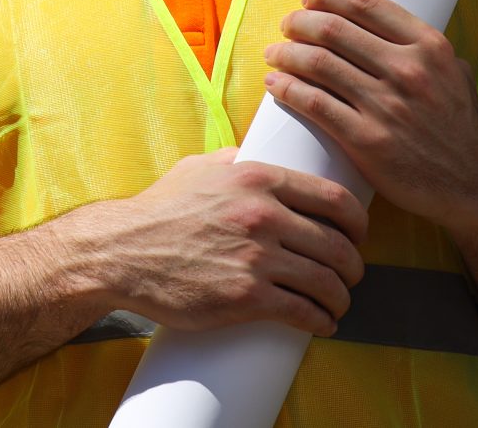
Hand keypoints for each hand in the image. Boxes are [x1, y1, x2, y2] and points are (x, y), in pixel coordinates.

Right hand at [77, 147, 367, 336]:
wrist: (120, 252)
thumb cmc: (158, 210)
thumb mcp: (197, 167)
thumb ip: (235, 160)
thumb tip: (258, 156)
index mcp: (257, 179)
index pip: (335, 199)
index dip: (358, 222)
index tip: (358, 235)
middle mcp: (263, 215)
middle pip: (338, 245)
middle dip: (352, 266)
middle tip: (349, 275)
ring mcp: (256, 257)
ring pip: (327, 282)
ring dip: (340, 297)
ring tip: (336, 303)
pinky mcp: (247, 297)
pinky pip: (304, 312)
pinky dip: (321, 321)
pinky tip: (321, 322)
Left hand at [261, 0, 477, 233]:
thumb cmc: (460, 126)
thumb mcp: (455, 72)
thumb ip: (420, 47)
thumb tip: (376, 22)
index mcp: (429, 47)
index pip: (364, 4)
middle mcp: (408, 71)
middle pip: (332, 29)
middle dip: (299, 22)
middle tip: (287, 25)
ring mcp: (387, 106)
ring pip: (317, 63)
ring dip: (286, 53)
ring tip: (275, 53)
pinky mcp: (367, 140)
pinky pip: (314, 103)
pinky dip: (286, 88)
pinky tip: (275, 83)